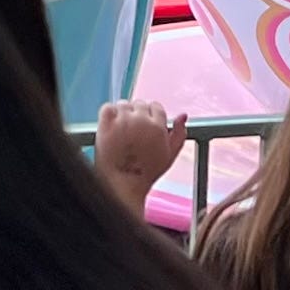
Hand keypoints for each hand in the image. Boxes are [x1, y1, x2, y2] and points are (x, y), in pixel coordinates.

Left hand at [95, 98, 186, 214]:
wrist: (122, 184)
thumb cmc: (146, 173)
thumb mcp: (170, 155)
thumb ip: (180, 134)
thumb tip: (182, 116)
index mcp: (158, 126)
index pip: (155, 106)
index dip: (150, 116)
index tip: (144, 126)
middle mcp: (141, 120)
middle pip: (139, 104)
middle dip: (136, 115)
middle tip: (132, 131)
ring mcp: (122, 121)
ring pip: (123, 104)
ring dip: (122, 114)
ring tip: (120, 131)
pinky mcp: (106, 124)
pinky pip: (108, 107)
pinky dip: (108, 114)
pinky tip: (110, 126)